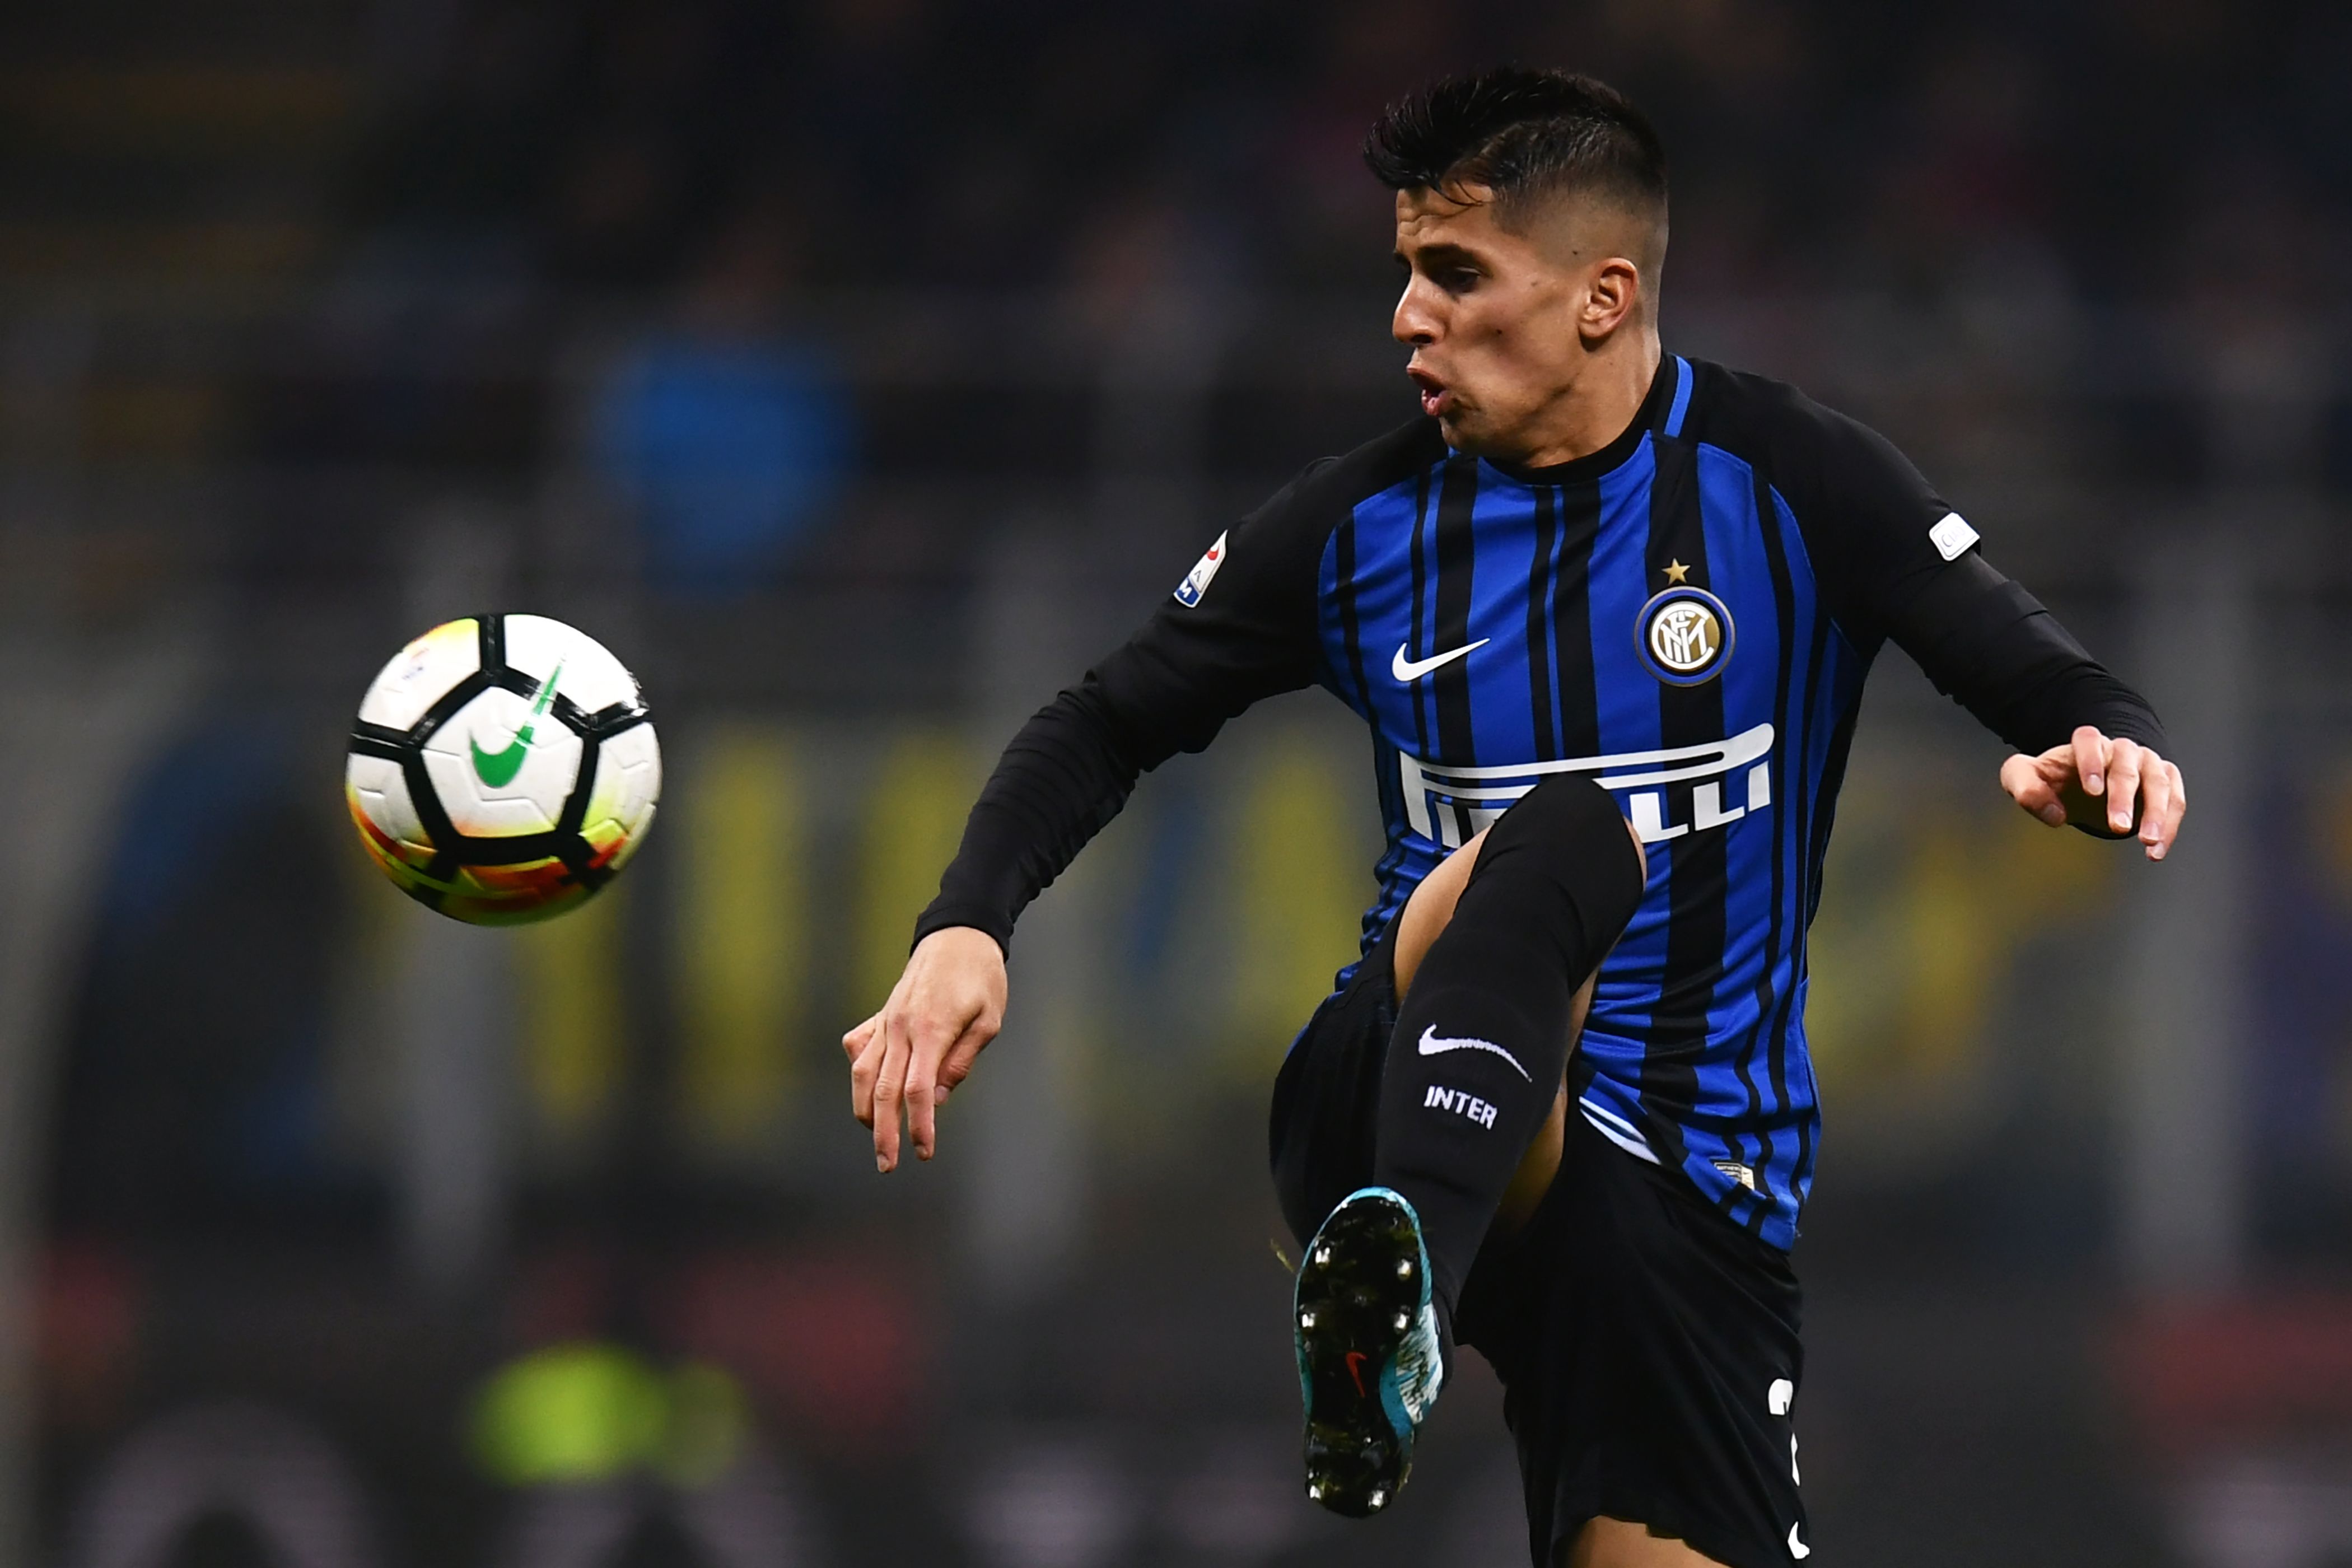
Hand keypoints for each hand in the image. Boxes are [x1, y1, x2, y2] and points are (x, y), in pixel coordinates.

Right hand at [842, 926, 1006, 1172]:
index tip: (925, 1152)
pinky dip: (859, 1071)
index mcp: (932, 1030)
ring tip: (875, 1135)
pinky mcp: (880, 1015)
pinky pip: (859, 1047)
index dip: (919, 1125)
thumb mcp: (989, 1020)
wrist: (958, 934)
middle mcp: (901, 1027)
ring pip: (864, 1072)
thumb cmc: (982, 978)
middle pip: (884, 1089)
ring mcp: (886, 1020)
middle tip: (887, 1165)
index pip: (917, 1089)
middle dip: (883, 1133)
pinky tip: (869, 1088)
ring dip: (865, 1108)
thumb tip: (937, 1098)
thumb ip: (963, 1059)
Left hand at [1998, 725, 2185, 860]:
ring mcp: (2147, 762)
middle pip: (2126, 766)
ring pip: (2159, 782)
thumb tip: (2054, 814)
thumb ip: (2024, 787)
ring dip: (2157, 813)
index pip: (2089, 740)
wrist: (2084, 782)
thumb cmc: (2055, 779)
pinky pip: (2175, 799)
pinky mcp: (2165, 780)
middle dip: (2124, 797)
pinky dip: (2170, 824)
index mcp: (2086, 743)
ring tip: (2148, 842)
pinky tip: (2156, 850)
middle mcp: (2120, 749)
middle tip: (2118, 827)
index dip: (2090, 762)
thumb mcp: (2025, 778)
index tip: (2090, 790)